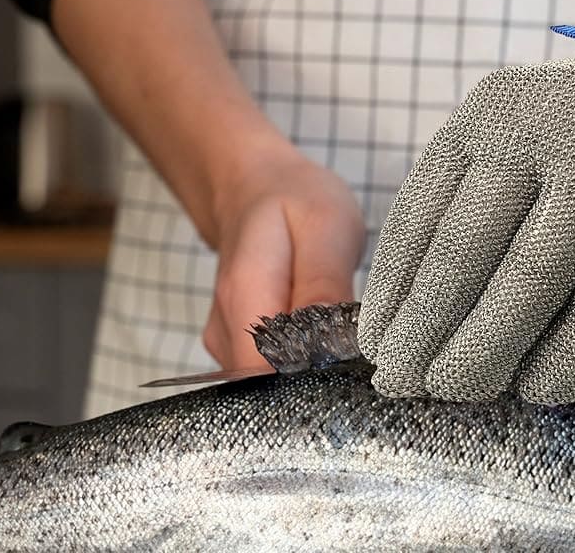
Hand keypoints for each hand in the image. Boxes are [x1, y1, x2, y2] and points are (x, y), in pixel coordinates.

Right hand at [203, 145, 365, 373]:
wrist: (256, 189)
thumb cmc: (295, 202)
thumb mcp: (326, 226)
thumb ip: (324, 286)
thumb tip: (330, 345)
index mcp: (242, 295)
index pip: (269, 372)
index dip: (314, 377)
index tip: (348, 354)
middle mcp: (225, 329)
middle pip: (273, 384)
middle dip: (319, 372)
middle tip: (349, 330)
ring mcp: (226, 343)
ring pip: (276, 381)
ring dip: (313, 362)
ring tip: (333, 317)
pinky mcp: (237, 350)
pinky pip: (274, 371)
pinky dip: (303, 356)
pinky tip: (318, 326)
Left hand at [358, 3, 574, 403]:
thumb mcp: (525, 149)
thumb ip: (476, 212)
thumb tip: (409, 325)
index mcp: (487, 117)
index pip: (419, 217)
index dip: (392, 293)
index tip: (374, 348)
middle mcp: (538, 133)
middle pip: (463, 251)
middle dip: (424, 329)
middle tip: (401, 384)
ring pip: (527, 279)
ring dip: (484, 348)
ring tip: (456, 391)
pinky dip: (569, 354)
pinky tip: (542, 392)